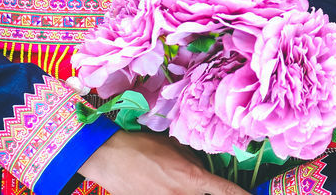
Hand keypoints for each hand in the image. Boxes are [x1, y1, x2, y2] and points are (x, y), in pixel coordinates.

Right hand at [78, 130, 247, 194]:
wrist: (110, 157)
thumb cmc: (142, 146)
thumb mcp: (174, 147)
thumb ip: (193, 162)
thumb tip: (204, 170)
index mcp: (192, 178)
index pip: (225, 191)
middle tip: (212, 188)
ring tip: (179, 182)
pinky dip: (174, 193)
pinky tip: (167, 187)